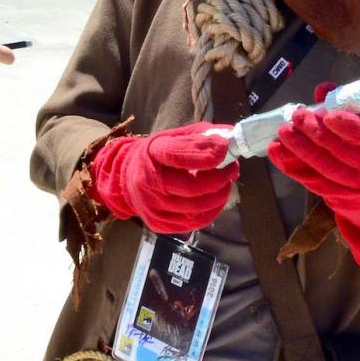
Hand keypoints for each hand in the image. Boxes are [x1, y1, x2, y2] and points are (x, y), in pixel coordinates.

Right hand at [88, 123, 238, 233]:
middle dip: (219, 179)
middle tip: (232, 169)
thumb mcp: (174, 137)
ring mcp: (152, 207)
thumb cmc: (158, 155)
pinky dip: (211, 211)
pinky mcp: (159, 224)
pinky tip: (216, 199)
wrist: (127, 179)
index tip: (226, 150)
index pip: (178, 154)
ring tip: (227, 183)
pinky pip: (193, 222)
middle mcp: (148, 182)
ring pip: (196, 208)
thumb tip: (230, 139)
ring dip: (219, 196)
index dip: (205, 154)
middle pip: (191, 187)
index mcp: (152, 153)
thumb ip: (201, 136)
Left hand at [268, 106, 359, 278]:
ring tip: (285, 131)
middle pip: (343, 153)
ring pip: (325, 168)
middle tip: (298, 117)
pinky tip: (277, 151)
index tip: (327, 115)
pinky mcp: (336, 197)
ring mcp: (355, 188)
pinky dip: (292, 165)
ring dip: (301, 149)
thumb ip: (351, 109)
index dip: (348, 126)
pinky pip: (312, 181)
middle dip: (317, 133)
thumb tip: (324, 89)